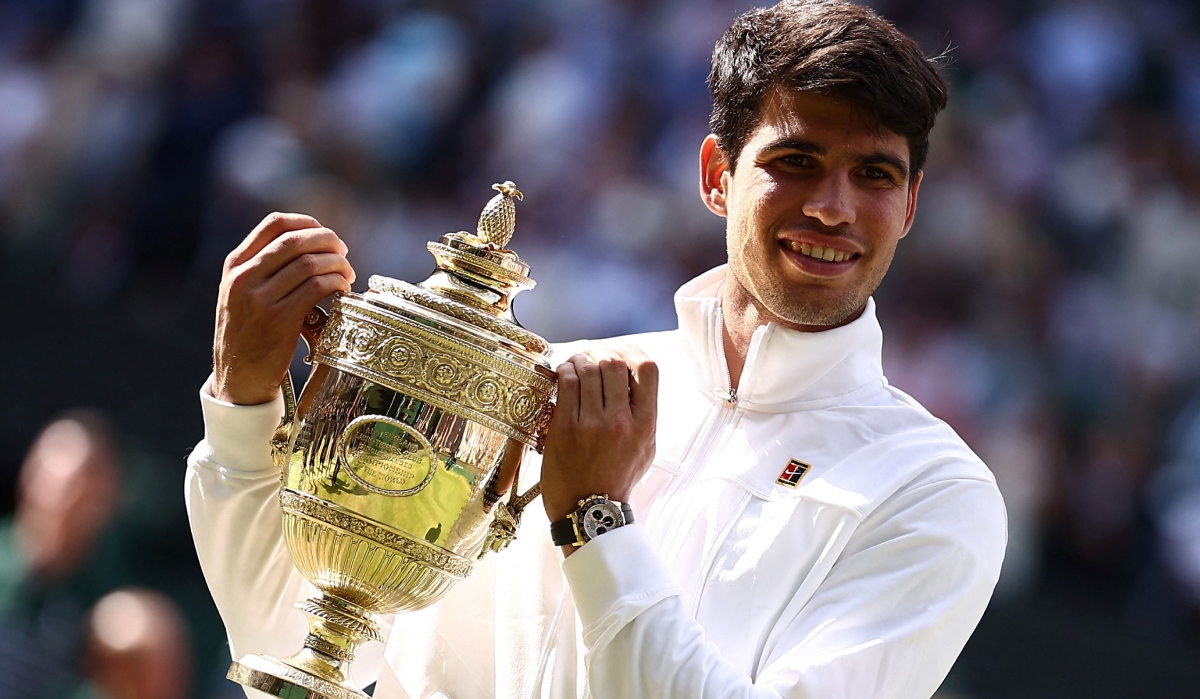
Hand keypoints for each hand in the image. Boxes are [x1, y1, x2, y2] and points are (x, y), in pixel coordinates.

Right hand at [212, 212, 355, 404]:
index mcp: (235, 265)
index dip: (307, 222)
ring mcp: (260, 299)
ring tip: (347, 274)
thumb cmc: (248, 334)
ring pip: (310, 263)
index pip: (274, 224)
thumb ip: (263, 269)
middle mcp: (244, 277)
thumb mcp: (241, 295)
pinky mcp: (280, 320)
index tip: (324, 234)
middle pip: (296, 240)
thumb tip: (309, 245)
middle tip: (343, 253)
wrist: (238, 377)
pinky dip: (336, 283)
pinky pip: (317, 287)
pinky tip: (343, 290)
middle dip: (328, 241)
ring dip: (337, 264)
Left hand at [540, 345, 657, 551]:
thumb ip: (644, 415)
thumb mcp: (645, 448)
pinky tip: (564, 374)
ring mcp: (593, 424)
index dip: (633, 351)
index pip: (648, 369)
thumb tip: (634, 381)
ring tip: (576, 363)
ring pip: (588, 369)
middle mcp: (622, 422)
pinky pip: (566, 383)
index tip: (621, 352)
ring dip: (580, 359)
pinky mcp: (566, 428)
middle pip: (614, 363)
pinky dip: (564, 370)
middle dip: (601, 352)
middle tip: (592, 356)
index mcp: (646, 425)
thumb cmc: (617, 478)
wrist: (589, 510)